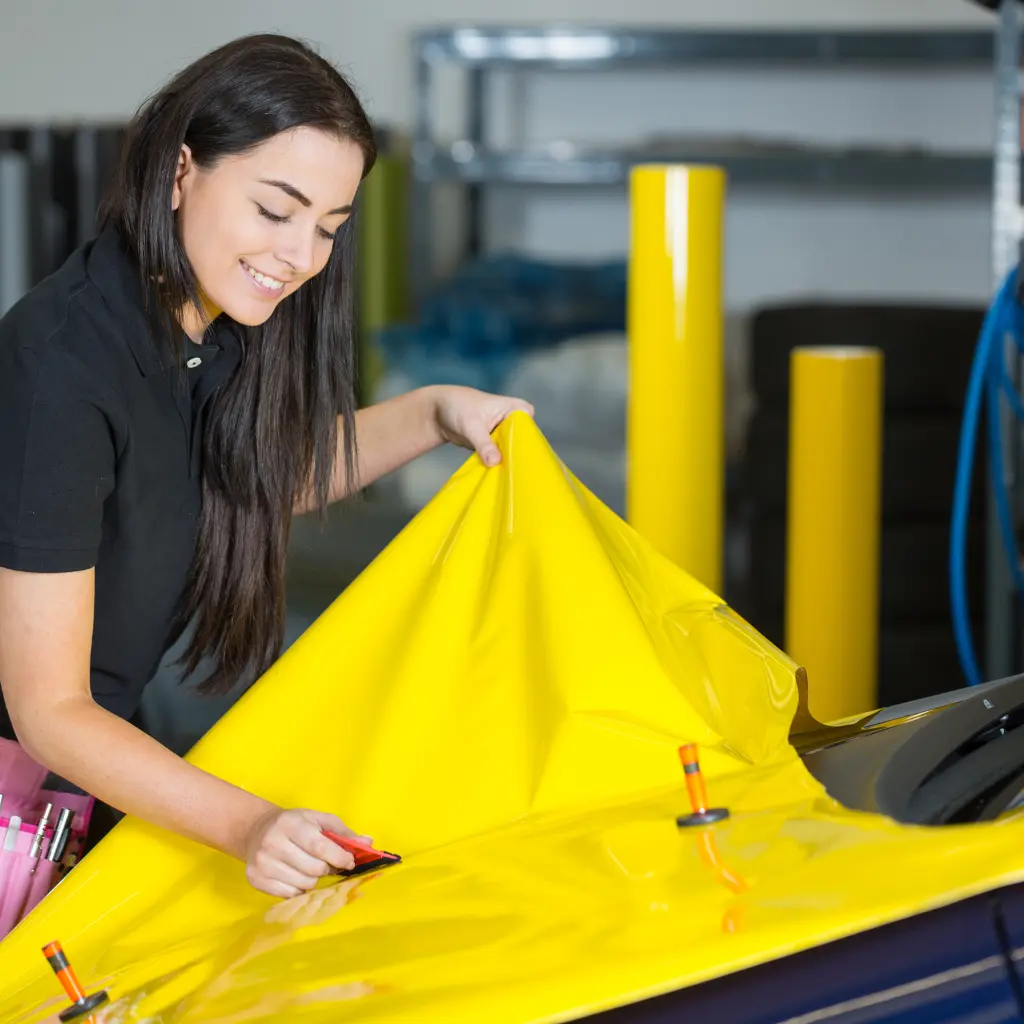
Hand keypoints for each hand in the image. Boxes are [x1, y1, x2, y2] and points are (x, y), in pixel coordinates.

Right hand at [243, 807, 369, 898]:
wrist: (257, 830)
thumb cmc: (295, 824)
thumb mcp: (319, 820)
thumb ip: (344, 833)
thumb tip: (369, 843)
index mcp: (290, 824)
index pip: (319, 846)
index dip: (339, 857)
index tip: (349, 862)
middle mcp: (272, 843)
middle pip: (313, 869)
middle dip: (327, 869)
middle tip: (327, 863)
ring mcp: (262, 863)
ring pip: (303, 884)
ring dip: (314, 880)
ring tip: (310, 868)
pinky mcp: (255, 879)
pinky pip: (289, 895)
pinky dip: (299, 889)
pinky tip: (296, 876)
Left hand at [430, 385, 533, 467]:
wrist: (438, 412)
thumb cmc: (457, 407)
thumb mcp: (471, 425)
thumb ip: (484, 444)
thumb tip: (495, 462)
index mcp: (517, 408)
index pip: (528, 429)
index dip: (525, 445)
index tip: (520, 461)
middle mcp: (515, 421)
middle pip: (522, 443)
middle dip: (516, 457)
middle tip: (513, 473)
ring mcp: (506, 433)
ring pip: (512, 451)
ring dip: (506, 463)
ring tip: (505, 476)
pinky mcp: (496, 444)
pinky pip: (501, 456)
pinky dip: (497, 464)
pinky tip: (495, 475)